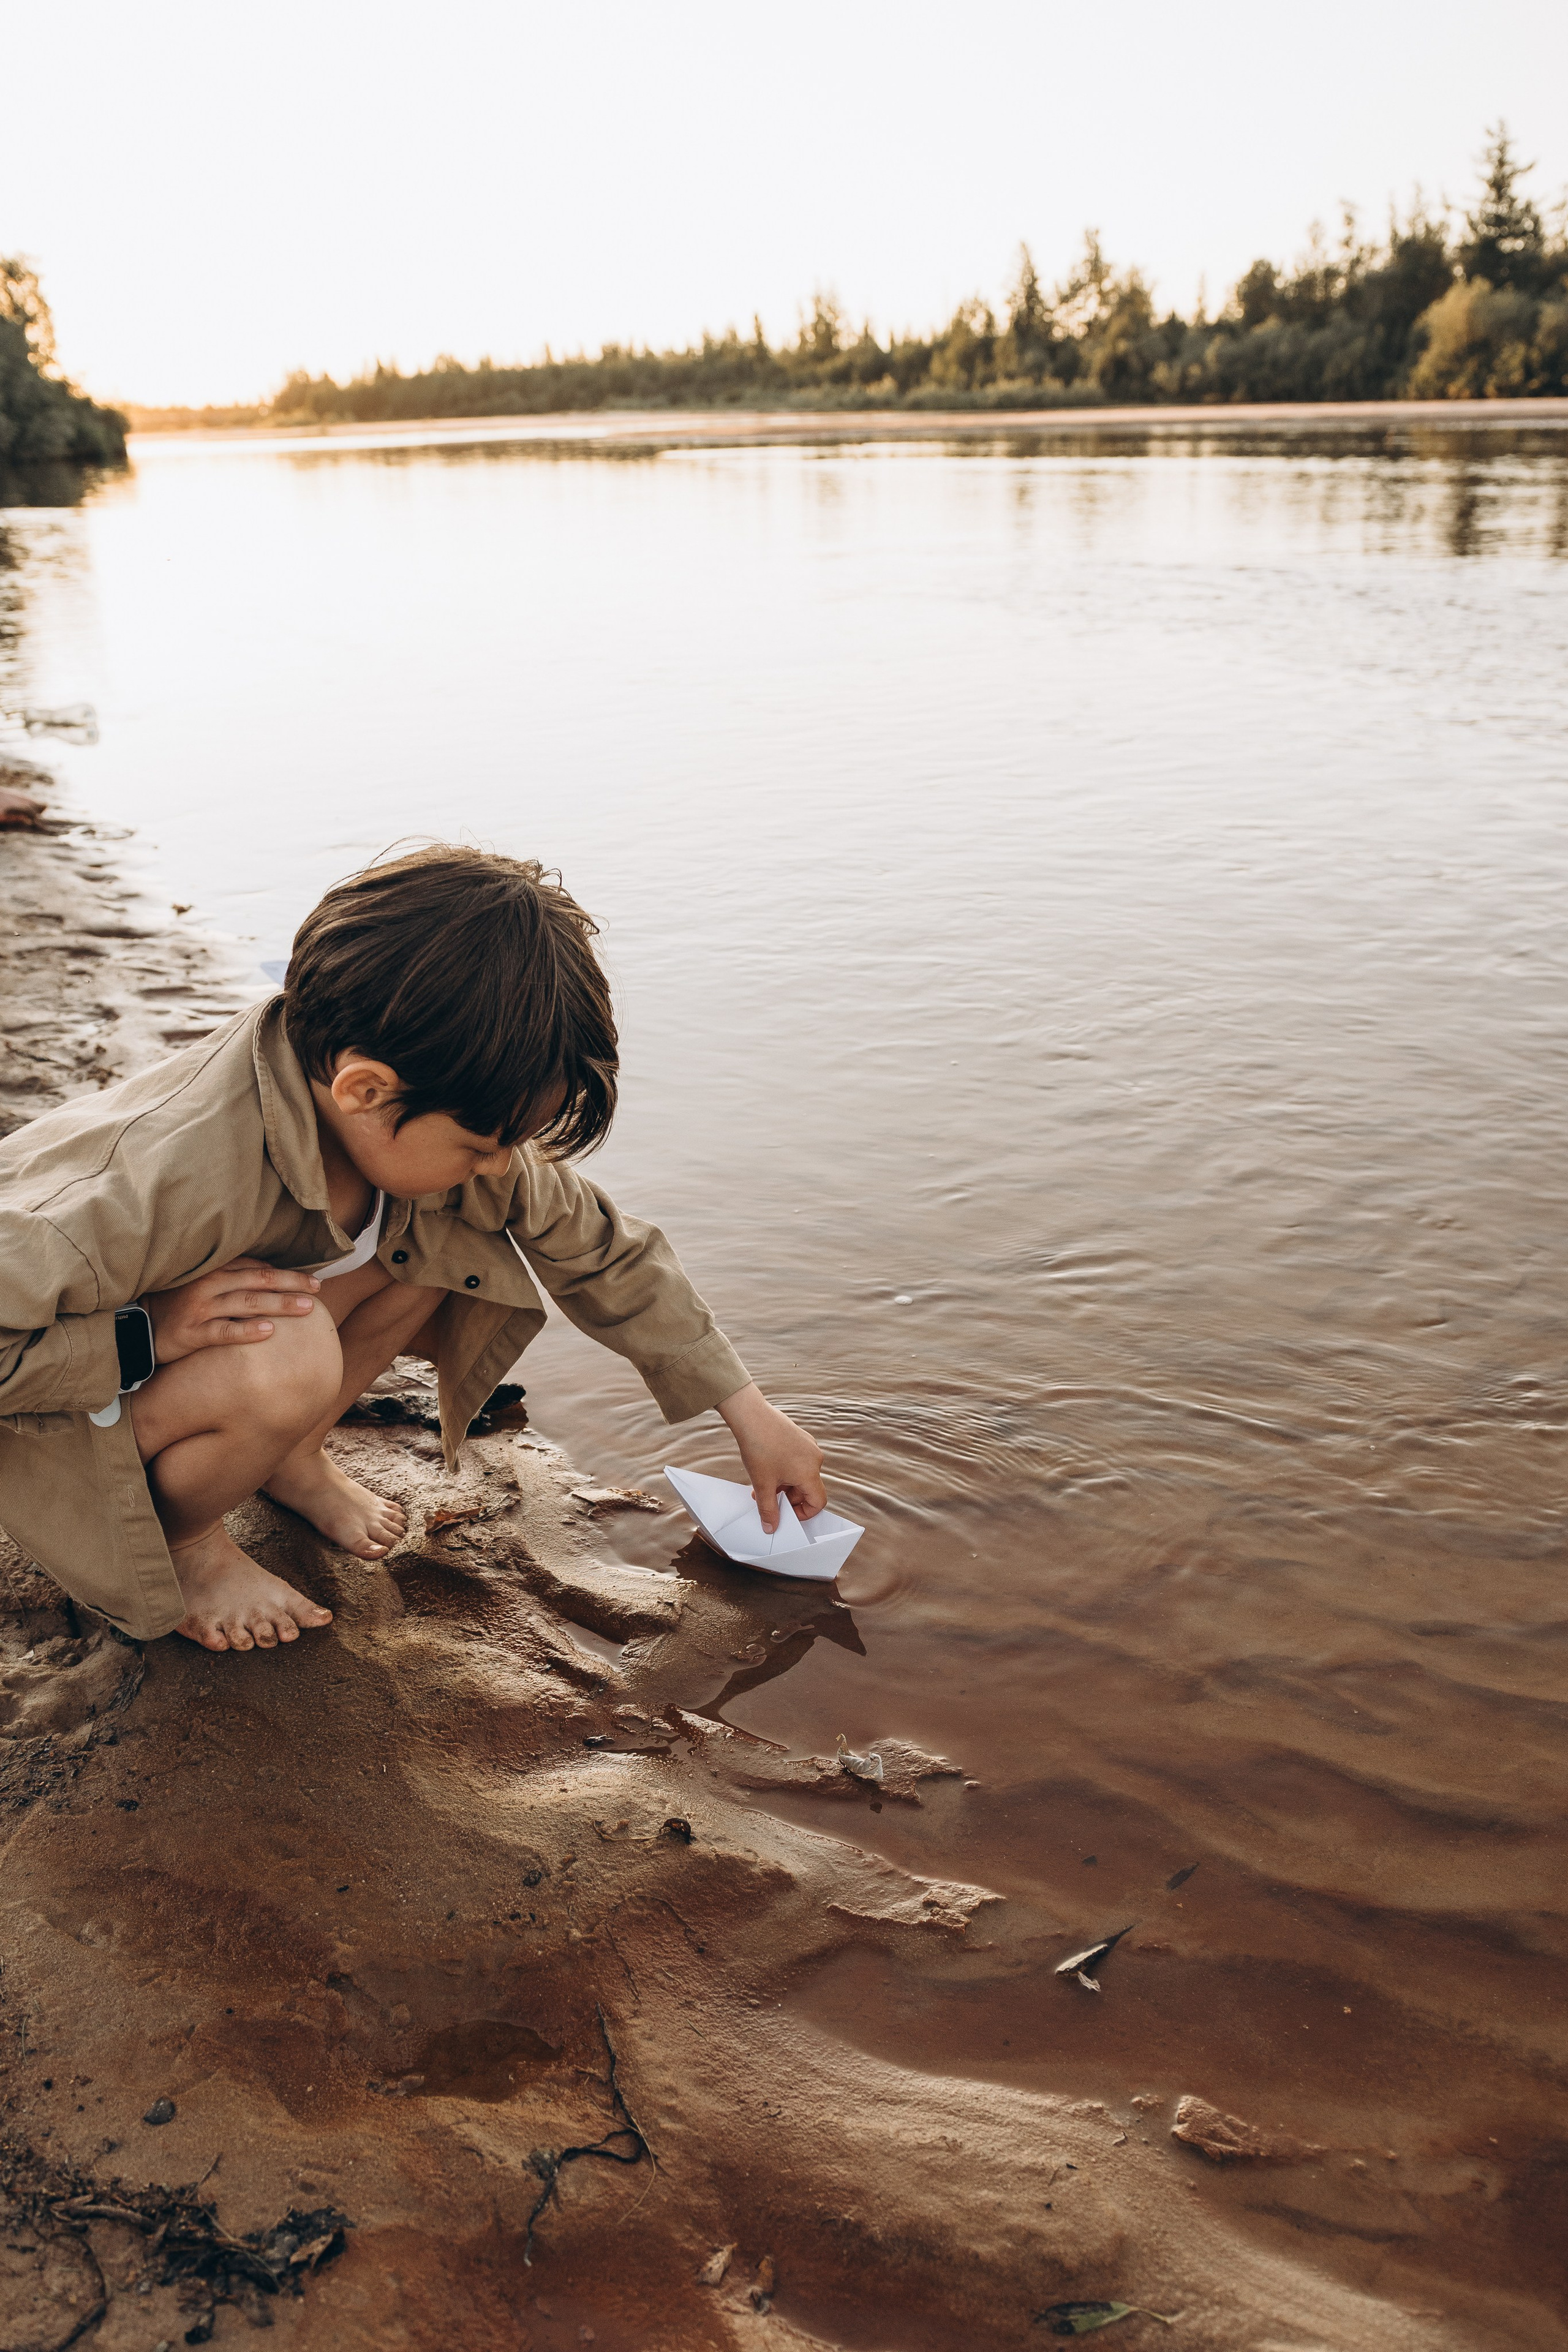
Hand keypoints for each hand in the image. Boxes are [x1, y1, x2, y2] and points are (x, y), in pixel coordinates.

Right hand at [144, 1258, 321, 1365]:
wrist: (137, 1328)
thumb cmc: (175, 1305)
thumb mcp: (200, 1284)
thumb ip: (229, 1277)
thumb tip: (269, 1275)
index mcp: (212, 1270)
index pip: (255, 1267)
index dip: (285, 1271)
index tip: (310, 1278)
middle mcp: (208, 1285)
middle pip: (258, 1281)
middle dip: (291, 1283)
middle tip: (317, 1288)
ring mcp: (200, 1309)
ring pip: (247, 1304)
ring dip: (280, 1304)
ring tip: (307, 1307)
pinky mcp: (192, 1333)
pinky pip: (225, 1331)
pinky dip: (247, 1330)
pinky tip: (270, 1331)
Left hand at [718, 1383, 826, 1532]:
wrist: (751, 1416)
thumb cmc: (759, 1449)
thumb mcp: (762, 1485)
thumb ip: (768, 1510)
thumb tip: (771, 1527)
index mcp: (810, 1473)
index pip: (818, 1503)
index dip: (803, 1514)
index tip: (785, 1513)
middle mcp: (815, 1459)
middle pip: (808, 1489)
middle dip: (789, 1498)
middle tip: (768, 1499)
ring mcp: (809, 1446)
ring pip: (801, 1474)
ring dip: (785, 1484)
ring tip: (763, 1483)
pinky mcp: (801, 1437)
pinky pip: (798, 1460)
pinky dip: (785, 1469)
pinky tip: (767, 1466)